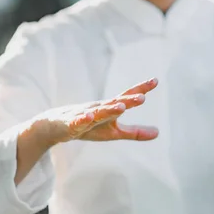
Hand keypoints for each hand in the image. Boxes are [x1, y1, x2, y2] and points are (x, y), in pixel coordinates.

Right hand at [43, 78, 159, 144]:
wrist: (55, 126)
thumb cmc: (88, 127)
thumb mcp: (113, 131)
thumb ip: (135, 132)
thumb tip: (158, 133)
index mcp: (109, 109)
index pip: (126, 97)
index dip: (140, 89)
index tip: (155, 81)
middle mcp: (98, 108)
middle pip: (115, 102)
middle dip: (128, 100)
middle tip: (142, 97)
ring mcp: (84, 115)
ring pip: (98, 112)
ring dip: (109, 109)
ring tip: (121, 107)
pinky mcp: (71, 124)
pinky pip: (77, 121)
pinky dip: (83, 119)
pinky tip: (89, 116)